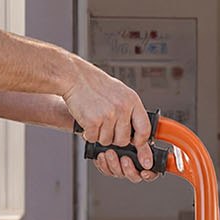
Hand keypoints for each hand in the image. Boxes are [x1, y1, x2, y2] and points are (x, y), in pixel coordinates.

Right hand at [63, 56, 156, 182]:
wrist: (75, 77)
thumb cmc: (95, 84)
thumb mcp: (120, 92)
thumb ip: (130, 110)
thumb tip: (136, 129)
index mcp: (132, 100)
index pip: (144, 128)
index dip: (141, 140)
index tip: (136, 143)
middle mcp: (122, 108)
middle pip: (123, 140)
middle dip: (114, 138)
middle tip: (106, 126)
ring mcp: (108, 115)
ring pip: (107, 141)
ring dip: (99, 135)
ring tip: (95, 119)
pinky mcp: (93, 121)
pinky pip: (93, 138)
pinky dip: (88, 133)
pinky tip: (87, 120)